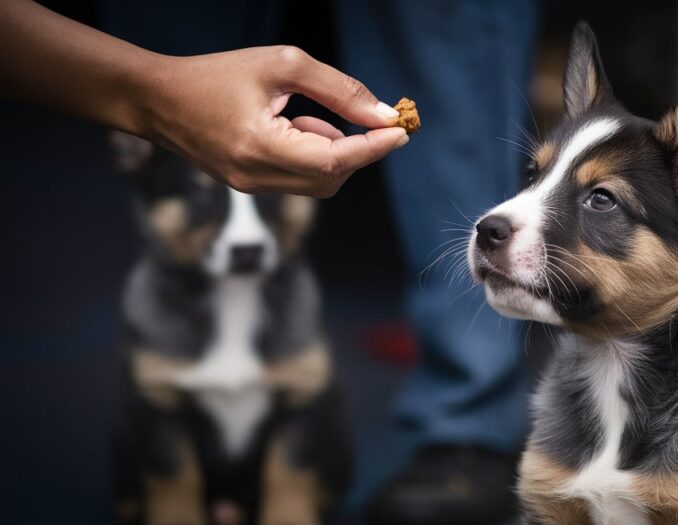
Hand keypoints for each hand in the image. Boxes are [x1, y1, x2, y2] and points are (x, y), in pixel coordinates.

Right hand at [140, 46, 408, 197]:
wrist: (157, 99)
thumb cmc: (217, 74)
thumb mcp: (282, 65)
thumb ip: (337, 88)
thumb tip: (381, 113)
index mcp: (260, 146)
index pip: (334, 160)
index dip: (373, 148)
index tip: (401, 130)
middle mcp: (255, 176)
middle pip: (332, 177)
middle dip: (356, 149)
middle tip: (362, 116)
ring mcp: (251, 187)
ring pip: (319, 182)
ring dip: (332, 150)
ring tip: (306, 114)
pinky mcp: (250, 186)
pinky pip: (299, 178)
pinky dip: (313, 154)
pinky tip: (295, 126)